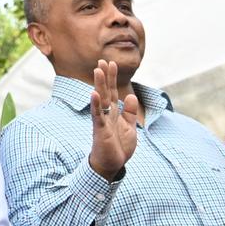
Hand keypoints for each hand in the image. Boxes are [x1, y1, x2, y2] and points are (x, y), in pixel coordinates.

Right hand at [86, 56, 139, 179]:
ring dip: (99, 84)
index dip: (112, 78)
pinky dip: (95, 104)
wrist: (111, 165)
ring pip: (100, 100)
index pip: (113, 92)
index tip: (110, 63)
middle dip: (105, 76)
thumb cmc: (118, 147)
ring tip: (98, 70)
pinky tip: (94, 94)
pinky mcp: (100, 130)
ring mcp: (102, 121)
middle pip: (106, 92)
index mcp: (114, 113)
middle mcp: (106, 114)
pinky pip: (97, 115)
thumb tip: (130, 96)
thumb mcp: (129, 127)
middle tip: (102, 60)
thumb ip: (128, 112)